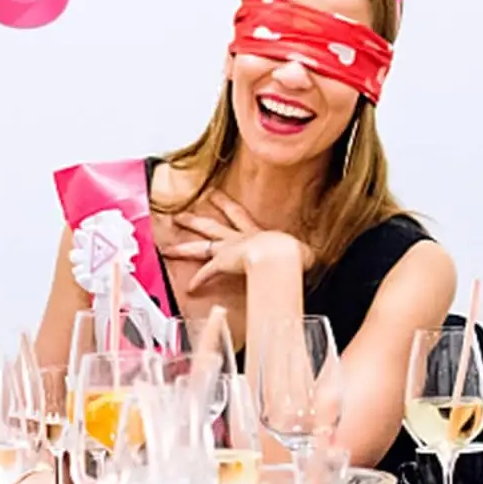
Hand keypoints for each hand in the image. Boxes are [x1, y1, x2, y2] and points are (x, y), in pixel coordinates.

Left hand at [164, 193, 310, 294]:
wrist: (283, 253)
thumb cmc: (294, 252)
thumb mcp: (301, 250)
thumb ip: (303, 255)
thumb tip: (314, 260)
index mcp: (256, 232)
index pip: (238, 216)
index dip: (226, 205)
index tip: (215, 196)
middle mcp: (239, 238)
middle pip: (211, 226)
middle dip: (195, 219)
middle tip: (180, 214)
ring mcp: (228, 249)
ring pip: (201, 245)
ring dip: (184, 246)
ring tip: (168, 247)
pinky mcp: (223, 263)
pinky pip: (206, 273)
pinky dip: (198, 280)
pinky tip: (189, 287)